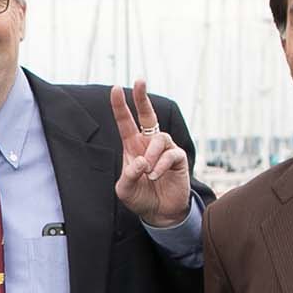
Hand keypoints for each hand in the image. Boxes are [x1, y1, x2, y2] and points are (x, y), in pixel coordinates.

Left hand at [110, 79, 190, 227]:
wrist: (159, 212)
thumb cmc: (140, 198)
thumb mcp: (125, 190)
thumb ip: (128, 176)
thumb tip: (141, 161)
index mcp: (133, 147)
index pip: (126, 123)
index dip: (120, 107)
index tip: (115, 89)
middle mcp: (149, 144)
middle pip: (147, 115)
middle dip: (142, 98)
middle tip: (139, 80)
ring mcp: (165, 149)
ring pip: (159, 138)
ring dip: (151, 156)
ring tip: (148, 173)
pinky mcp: (178, 158)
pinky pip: (170, 154)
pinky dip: (160, 165)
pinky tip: (156, 176)